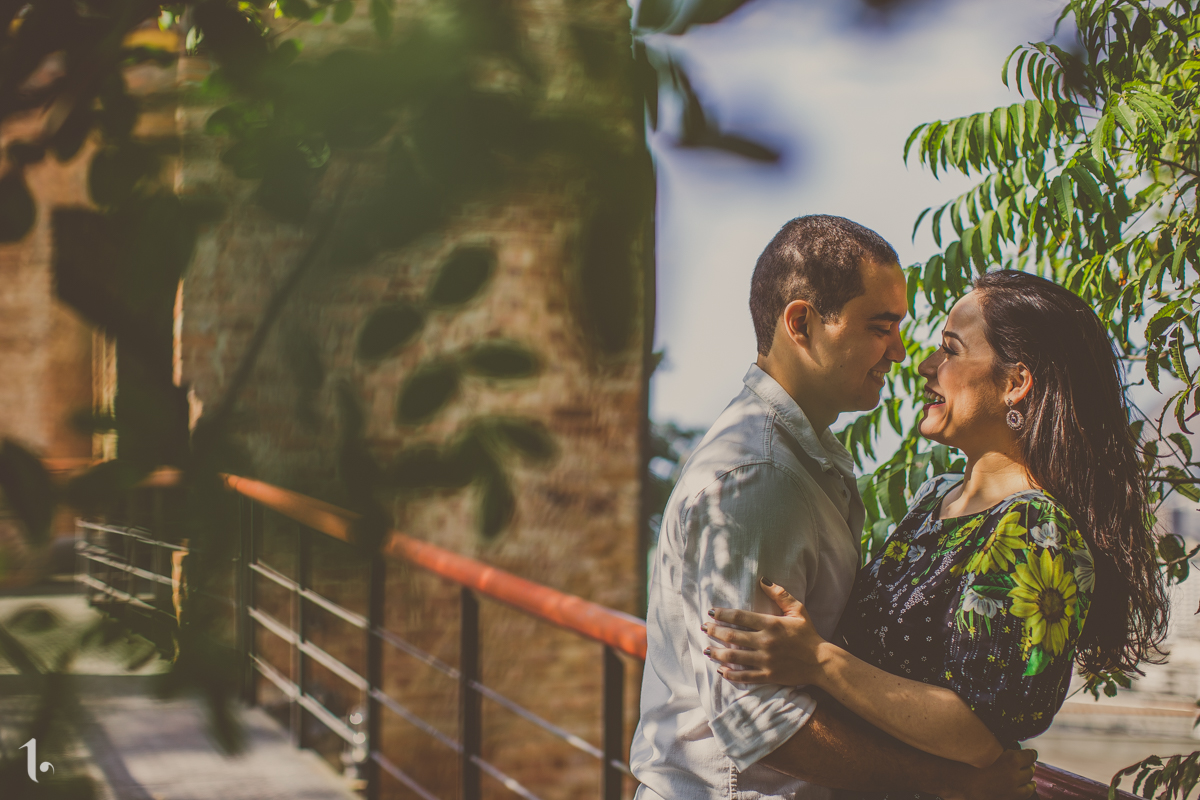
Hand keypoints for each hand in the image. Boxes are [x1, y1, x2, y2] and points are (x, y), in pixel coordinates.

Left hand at [702, 578, 827, 685]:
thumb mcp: (798, 610)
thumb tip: (763, 579)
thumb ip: (780, 594)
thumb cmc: (808, 634)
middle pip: (733, 636)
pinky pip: (745, 676)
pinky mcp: (768, 675)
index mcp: (771, 624)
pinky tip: (721, 670)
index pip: (740, 617)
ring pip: (735, 656)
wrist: (821, 662)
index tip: (711, 612)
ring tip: (706, 649)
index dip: (723, 614)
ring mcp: (766, 660)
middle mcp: (766, 642)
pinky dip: (730, 674)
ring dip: (717, 653)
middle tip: (704, 628)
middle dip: (715, 631)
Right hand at [940, 748, 1036, 799]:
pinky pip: (1021, 796)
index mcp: (1011, 760)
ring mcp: (1011, 790)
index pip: (1029, 756)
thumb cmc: (965, 762)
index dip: (1030, 754)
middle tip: (1027, 764)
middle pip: (1030, 771)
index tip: (1031, 753)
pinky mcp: (1006, 799)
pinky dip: (1022, 791)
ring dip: (1029, 781)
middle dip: (1029, 767)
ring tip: (1030, 780)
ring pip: (1029, 786)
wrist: (956, 781)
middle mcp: (1014, 776)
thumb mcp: (984, 749)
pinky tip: (1021, 790)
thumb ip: (998, 749)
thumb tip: (1006, 748)